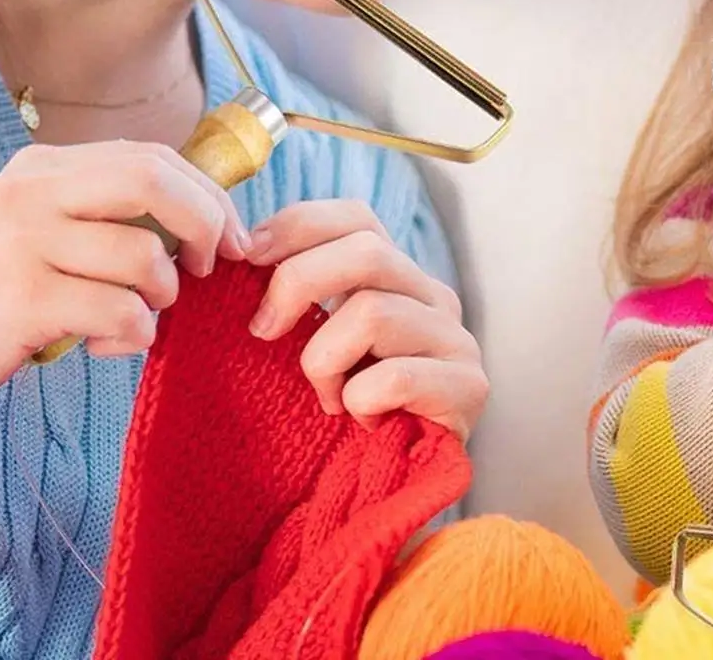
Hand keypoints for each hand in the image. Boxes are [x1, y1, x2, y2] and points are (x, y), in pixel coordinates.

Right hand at [0, 141, 249, 427]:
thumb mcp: (34, 228)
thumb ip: (100, 213)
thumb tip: (198, 216)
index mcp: (44, 167)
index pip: (152, 157)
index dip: (207, 195)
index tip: (233, 236)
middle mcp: (34, 192)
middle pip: (155, 181)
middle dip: (206, 224)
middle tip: (215, 267)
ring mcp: (25, 242)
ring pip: (143, 255)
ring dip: (163, 296)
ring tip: (140, 317)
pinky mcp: (23, 298)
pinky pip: (118, 310)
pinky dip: (134, 333)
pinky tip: (108, 344)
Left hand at [244, 201, 486, 442]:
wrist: (393, 494)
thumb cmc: (345, 413)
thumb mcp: (317, 342)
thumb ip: (298, 294)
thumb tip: (243, 247)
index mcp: (398, 277)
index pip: (357, 218)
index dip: (300, 225)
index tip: (250, 256)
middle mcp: (434, 297)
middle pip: (367, 251)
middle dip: (298, 283)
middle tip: (262, 331)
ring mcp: (456, 339)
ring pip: (372, 312)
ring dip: (324, 361)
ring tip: (326, 398)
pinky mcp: (469, 387)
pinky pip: (394, 377)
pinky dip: (359, 402)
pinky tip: (361, 422)